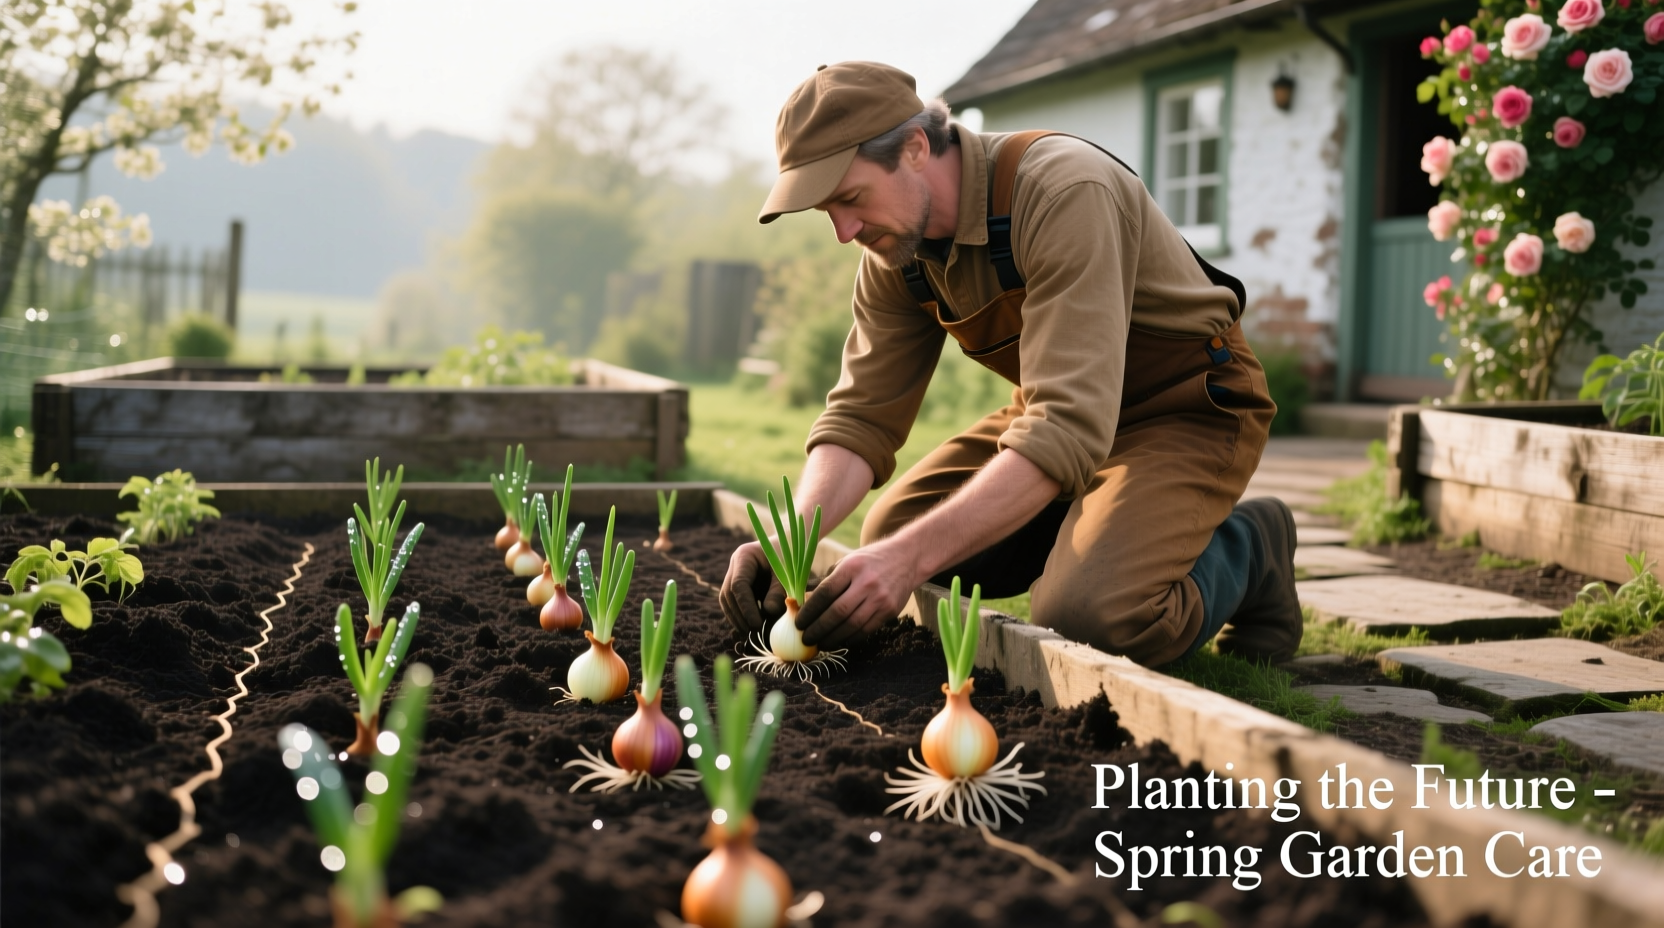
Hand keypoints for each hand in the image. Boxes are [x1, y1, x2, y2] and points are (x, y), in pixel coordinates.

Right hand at [719, 541, 785, 633]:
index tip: (757, 624)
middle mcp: (734, 565)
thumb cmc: (791, 559)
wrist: (790, 548)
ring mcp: (733, 575)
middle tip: (754, 632)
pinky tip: (751, 627)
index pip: (738, 585)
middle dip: (739, 616)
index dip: (746, 607)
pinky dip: (741, 616)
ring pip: (727, 601)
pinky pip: (733, 603)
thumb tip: (768, 613)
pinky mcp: (737, 585)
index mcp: (745, 556)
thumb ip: (778, 592)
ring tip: (752, 633)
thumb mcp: (788, 574)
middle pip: (728, 595)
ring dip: (737, 619)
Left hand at [796, 544, 919, 648]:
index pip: (825, 592)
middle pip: (837, 612)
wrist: (907, 558)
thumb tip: (805, 603)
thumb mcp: (848, 561)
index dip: (810, 610)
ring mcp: (880, 598)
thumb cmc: (870, 561)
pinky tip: (840, 641)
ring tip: (821, 644)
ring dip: (833, 638)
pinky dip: (851, 638)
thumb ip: (829, 581)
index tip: (799, 622)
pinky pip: (867, 629)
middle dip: (818, 628)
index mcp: (851, 567)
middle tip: (806, 638)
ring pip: (852, 624)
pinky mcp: (890, 610)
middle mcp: (866, 582)